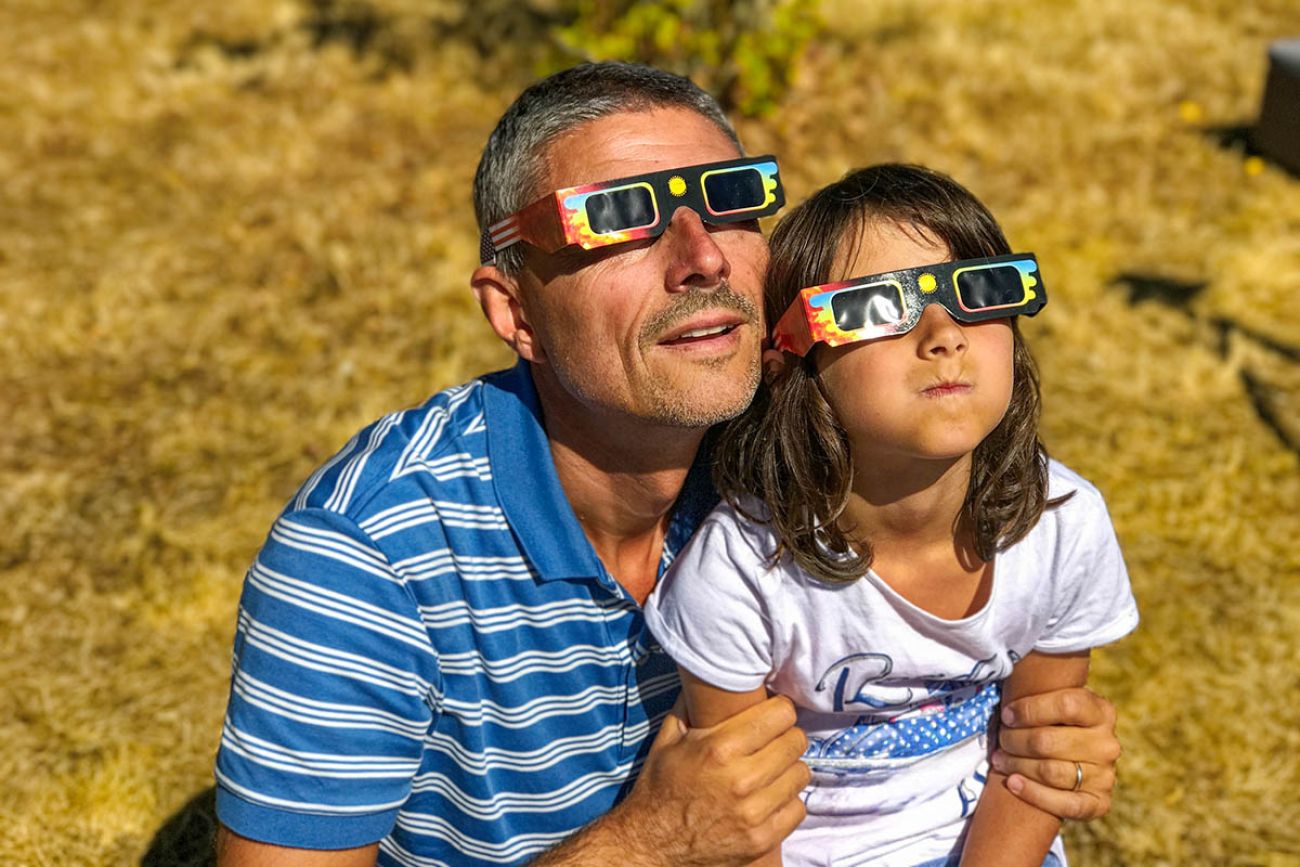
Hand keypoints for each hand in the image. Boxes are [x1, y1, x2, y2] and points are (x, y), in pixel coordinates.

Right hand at [612, 695, 809, 865]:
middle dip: (787, 736)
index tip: (774, 713)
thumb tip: (711, 672)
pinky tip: (770, 797)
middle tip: (775, 740)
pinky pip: (797, 809)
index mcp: (719, 748)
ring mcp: (754, 813)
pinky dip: (787, 801)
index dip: (780, 710)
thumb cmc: (660, 787)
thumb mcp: (669, 739)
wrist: (651, 843)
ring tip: (772, 769)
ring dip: (789, 769)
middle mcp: (741, 779)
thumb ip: (692, 704)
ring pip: (801, 774)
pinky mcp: (761, 839)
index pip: (781, 715)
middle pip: (796, 742)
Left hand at [993, 686, 1120, 820]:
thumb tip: (1008, 666)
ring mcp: (1106, 775)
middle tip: (999, 739)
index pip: (1066, 705)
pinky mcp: (1099, 802)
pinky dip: (1034, 794)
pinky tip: (1013, 782)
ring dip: (1017, 765)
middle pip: (1049, 741)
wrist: (1074, 762)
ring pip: (1050, 771)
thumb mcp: (1054, 701)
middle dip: (1014, 740)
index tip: (1006, 714)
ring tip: (999, 759)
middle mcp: (1108, 744)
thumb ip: (1041, 691)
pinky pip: (1065, 803)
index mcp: (1101, 711)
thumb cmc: (1052, 723)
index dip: (1030, 709)